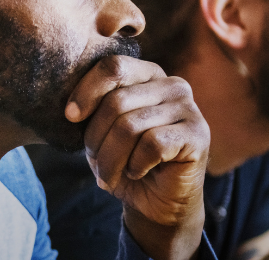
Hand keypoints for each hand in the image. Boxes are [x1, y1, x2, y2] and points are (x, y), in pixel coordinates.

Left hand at [67, 56, 209, 259]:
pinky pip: (152, 145)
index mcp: (148, 74)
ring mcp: (189, 108)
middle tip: (95, 160)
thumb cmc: (127, 161)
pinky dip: (135, 165)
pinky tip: (137, 171)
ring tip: (108, 174)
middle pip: (117, 101)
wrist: (157, 201)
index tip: (70, 117)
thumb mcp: (103, 131)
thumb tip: (72, 109)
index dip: (86, 91)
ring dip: (110, 158)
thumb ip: (95, 109)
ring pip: (130, 126)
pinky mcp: (198, 135)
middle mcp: (172, 85)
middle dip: (95, 137)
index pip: (114, 67)